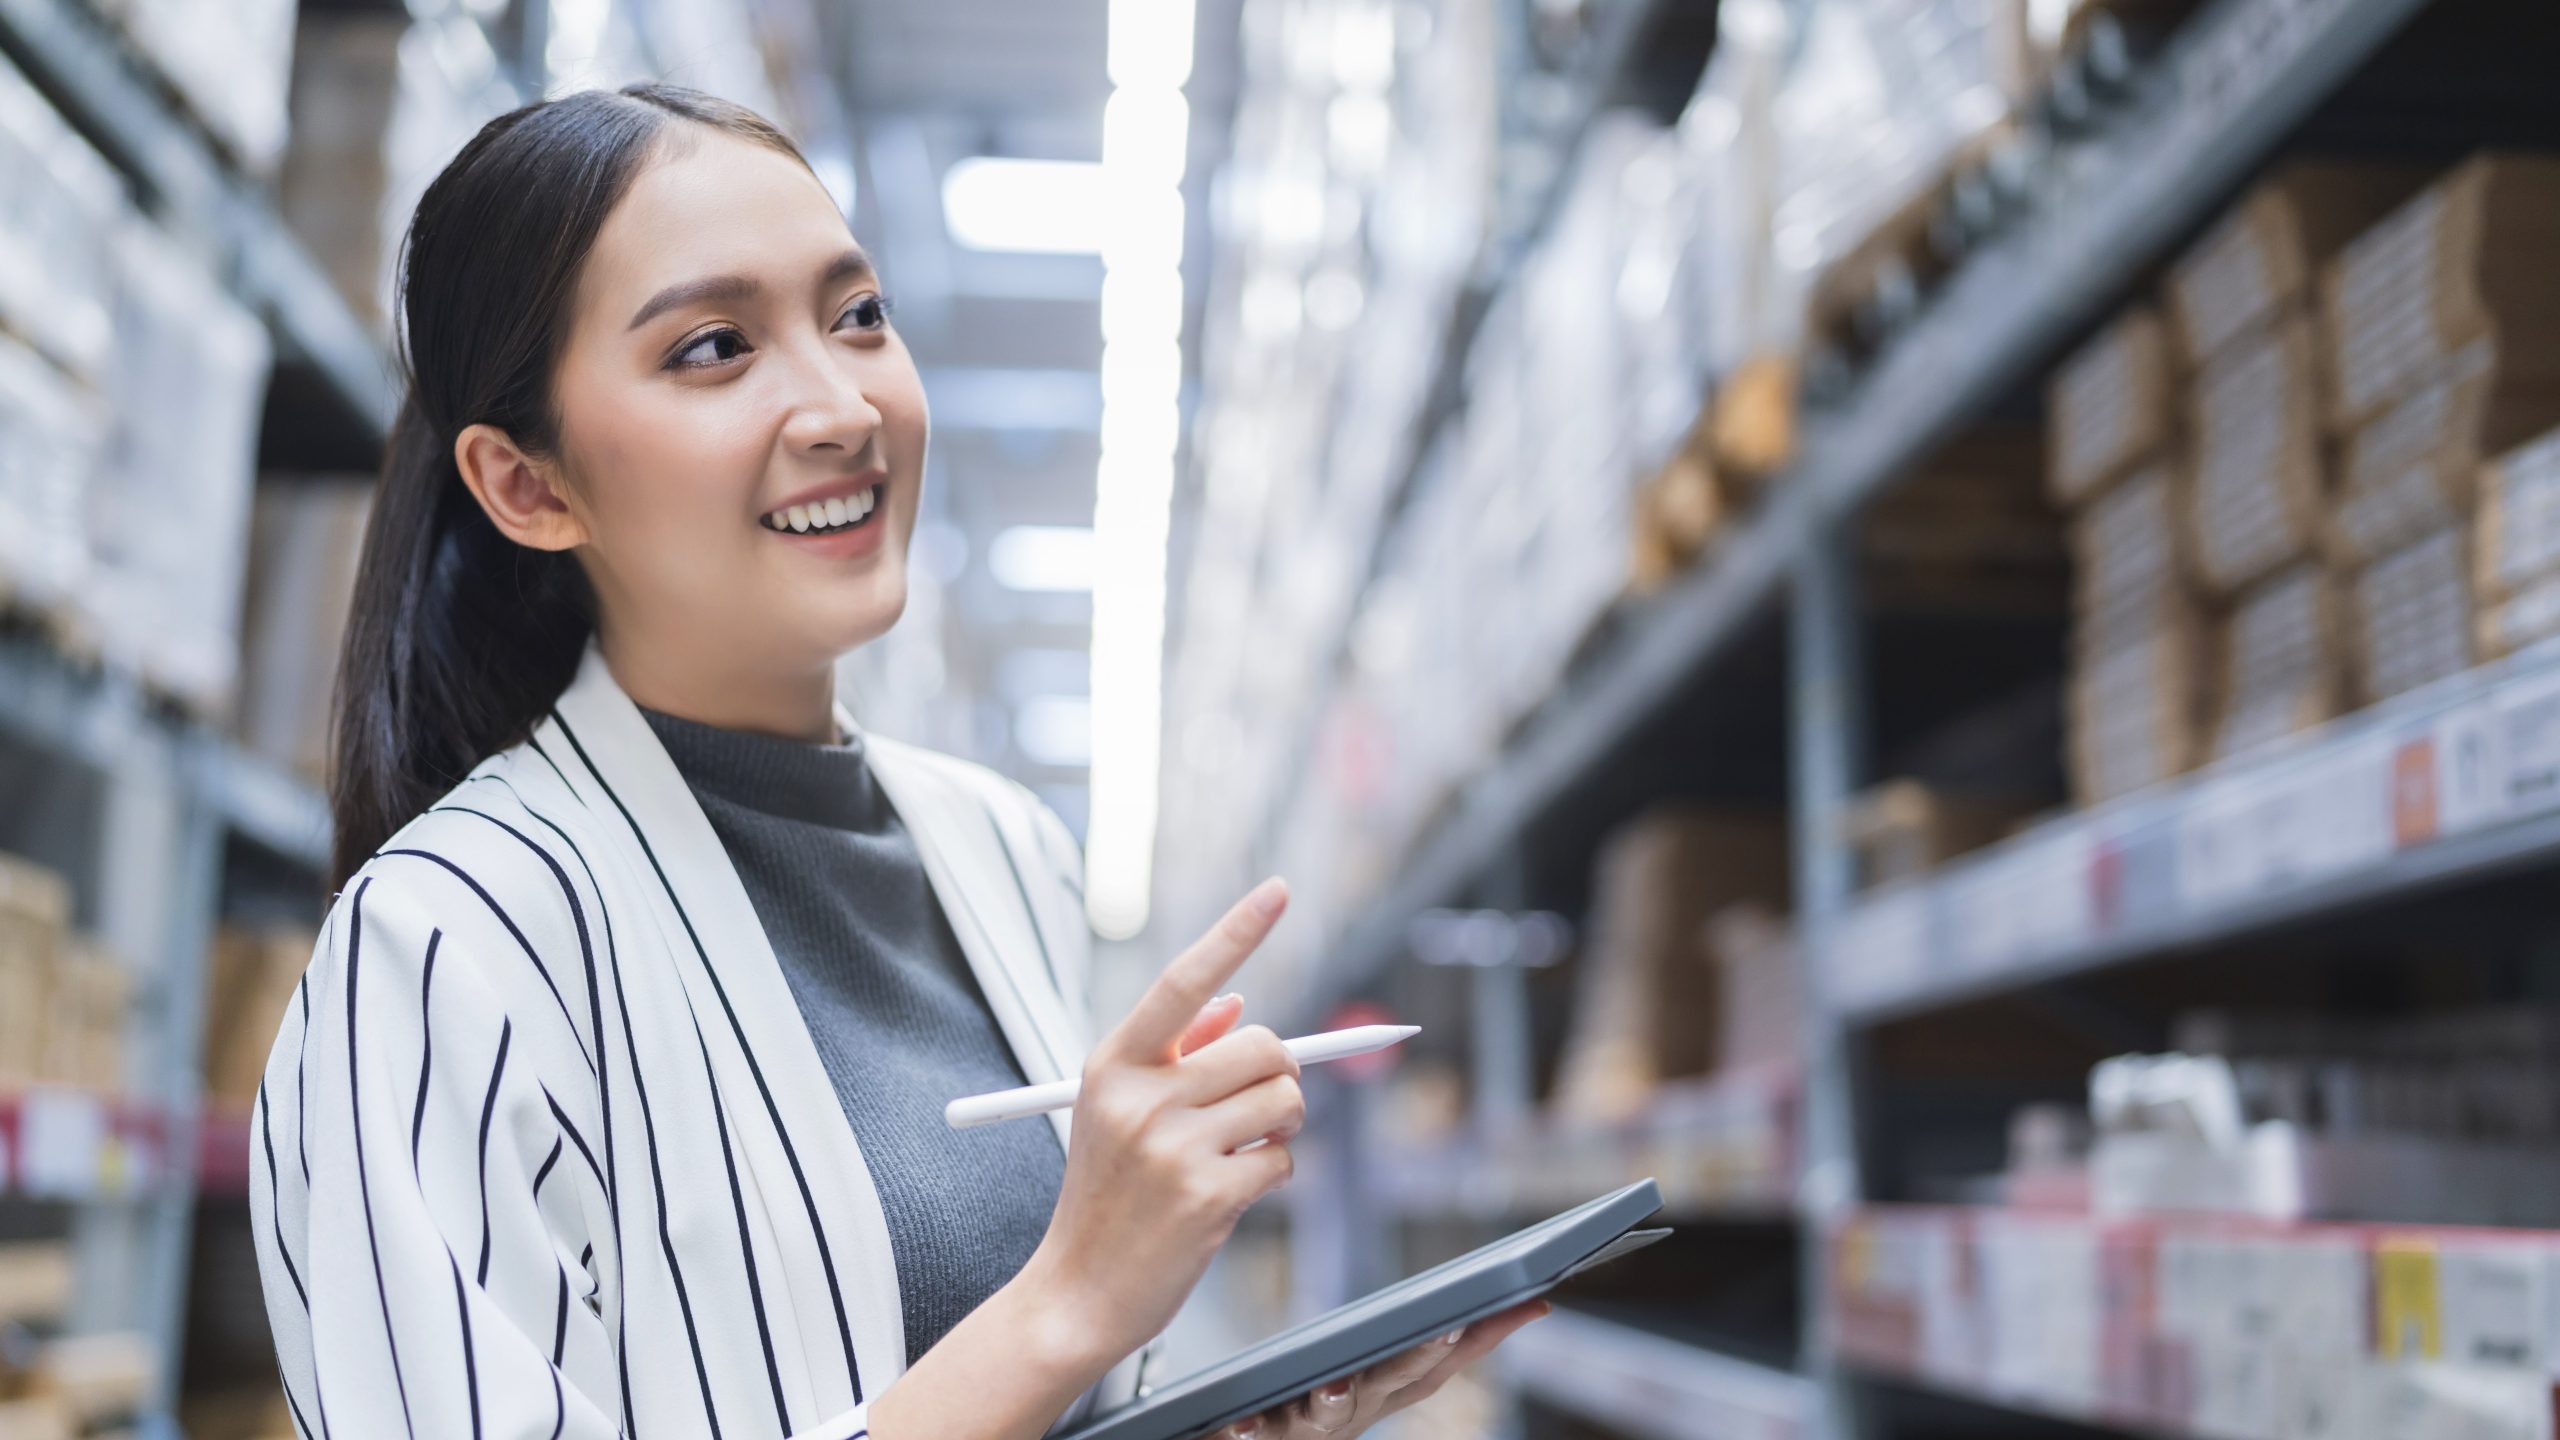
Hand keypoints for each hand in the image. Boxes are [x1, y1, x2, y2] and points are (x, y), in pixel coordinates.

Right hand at [1019, 878, 1305, 1372]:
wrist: (1075, 1293)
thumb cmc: (1104, 1198)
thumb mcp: (1115, 1112)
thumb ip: (1174, 1053)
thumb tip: (1238, 1003)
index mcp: (1114, 1063)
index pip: (1184, 979)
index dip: (1235, 931)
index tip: (1279, 889)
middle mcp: (1140, 1096)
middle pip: (1265, 1047)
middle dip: (1280, 1077)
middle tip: (1256, 1109)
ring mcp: (1173, 1146)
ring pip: (1286, 1101)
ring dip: (1281, 1128)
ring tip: (1238, 1154)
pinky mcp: (1208, 1195)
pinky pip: (1283, 1160)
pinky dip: (1271, 1175)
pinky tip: (1228, 1196)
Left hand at [1208, 1300, 1551, 1438]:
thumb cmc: (1314, 1407)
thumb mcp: (1369, 1370)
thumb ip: (1423, 1342)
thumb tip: (1512, 1306)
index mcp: (1384, 1390)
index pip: (1444, 1359)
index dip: (1488, 1335)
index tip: (1529, 1302)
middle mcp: (1355, 1411)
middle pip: (1395, 1383)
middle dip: (1424, 1356)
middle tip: (1451, 1326)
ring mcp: (1308, 1427)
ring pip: (1327, 1414)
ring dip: (1336, 1400)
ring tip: (1334, 1384)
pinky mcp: (1259, 1433)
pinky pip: (1252, 1433)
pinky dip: (1250, 1430)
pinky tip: (1240, 1424)